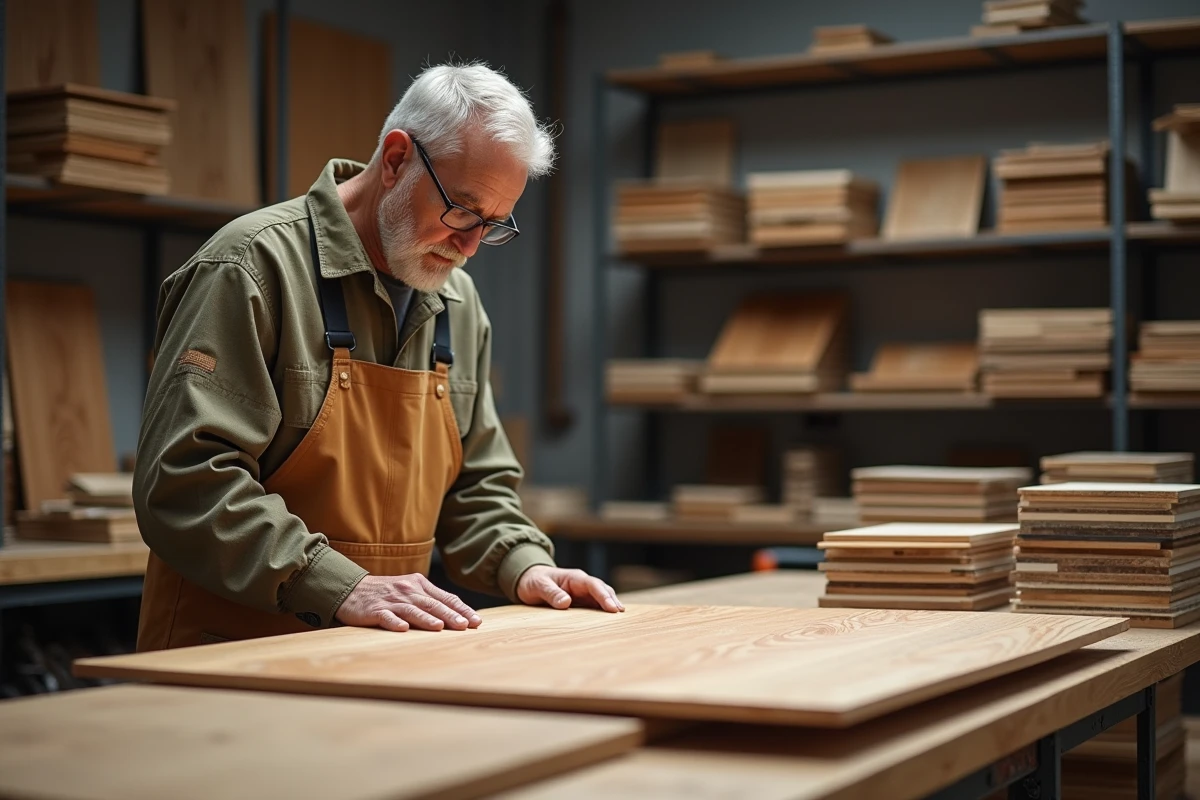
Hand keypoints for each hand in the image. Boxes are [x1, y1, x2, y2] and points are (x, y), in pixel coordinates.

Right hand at [335, 574, 482, 631]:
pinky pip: (386, 616)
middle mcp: (408, 590)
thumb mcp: (411, 591)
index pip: (446, 598)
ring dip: (427, 619)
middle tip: (465, 625)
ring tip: (440, 627)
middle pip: (433, 604)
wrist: (352, 589)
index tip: (476, 621)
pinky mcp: (374, 609)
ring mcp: (391, 600)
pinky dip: (394, 622)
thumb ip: (431, 601)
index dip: (462, 609)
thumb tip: (459, 615)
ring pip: (412, 609)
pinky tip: (403, 629)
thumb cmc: (387, 593)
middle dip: (450, 615)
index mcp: (420, 585)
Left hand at [516, 566, 624, 612]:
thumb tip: (566, 602)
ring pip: (601, 599)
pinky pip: (594, 607)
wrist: (528, 580)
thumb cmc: (533, 581)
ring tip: (620, 621)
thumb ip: (551, 593)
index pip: (593, 585)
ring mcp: (583, 594)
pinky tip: (609, 623)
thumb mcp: (538, 586)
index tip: (612, 608)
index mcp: (574, 578)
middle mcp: (582, 585)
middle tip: (620, 615)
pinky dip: (602, 613)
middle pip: (602, 590)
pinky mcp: (580, 603)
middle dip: (612, 601)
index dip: (603, 596)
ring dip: (610, 607)